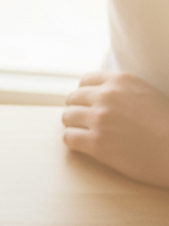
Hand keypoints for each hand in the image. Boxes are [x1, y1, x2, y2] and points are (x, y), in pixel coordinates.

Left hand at [62, 72, 168, 188]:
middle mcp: (107, 96)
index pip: (85, 80)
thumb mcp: (144, 93)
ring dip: (73, 125)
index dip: (84, 94)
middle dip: (76, 110)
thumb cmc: (163, 124)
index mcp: (121, 80)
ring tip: (84, 134)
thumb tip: (96, 94)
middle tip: (84, 123)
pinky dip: (73, 142)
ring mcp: (100, 119)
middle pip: (72, 98)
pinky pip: (68, 137)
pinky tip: (84, 146)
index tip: (88, 105)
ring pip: (67, 117)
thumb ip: (121, 90)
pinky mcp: (95, 142)